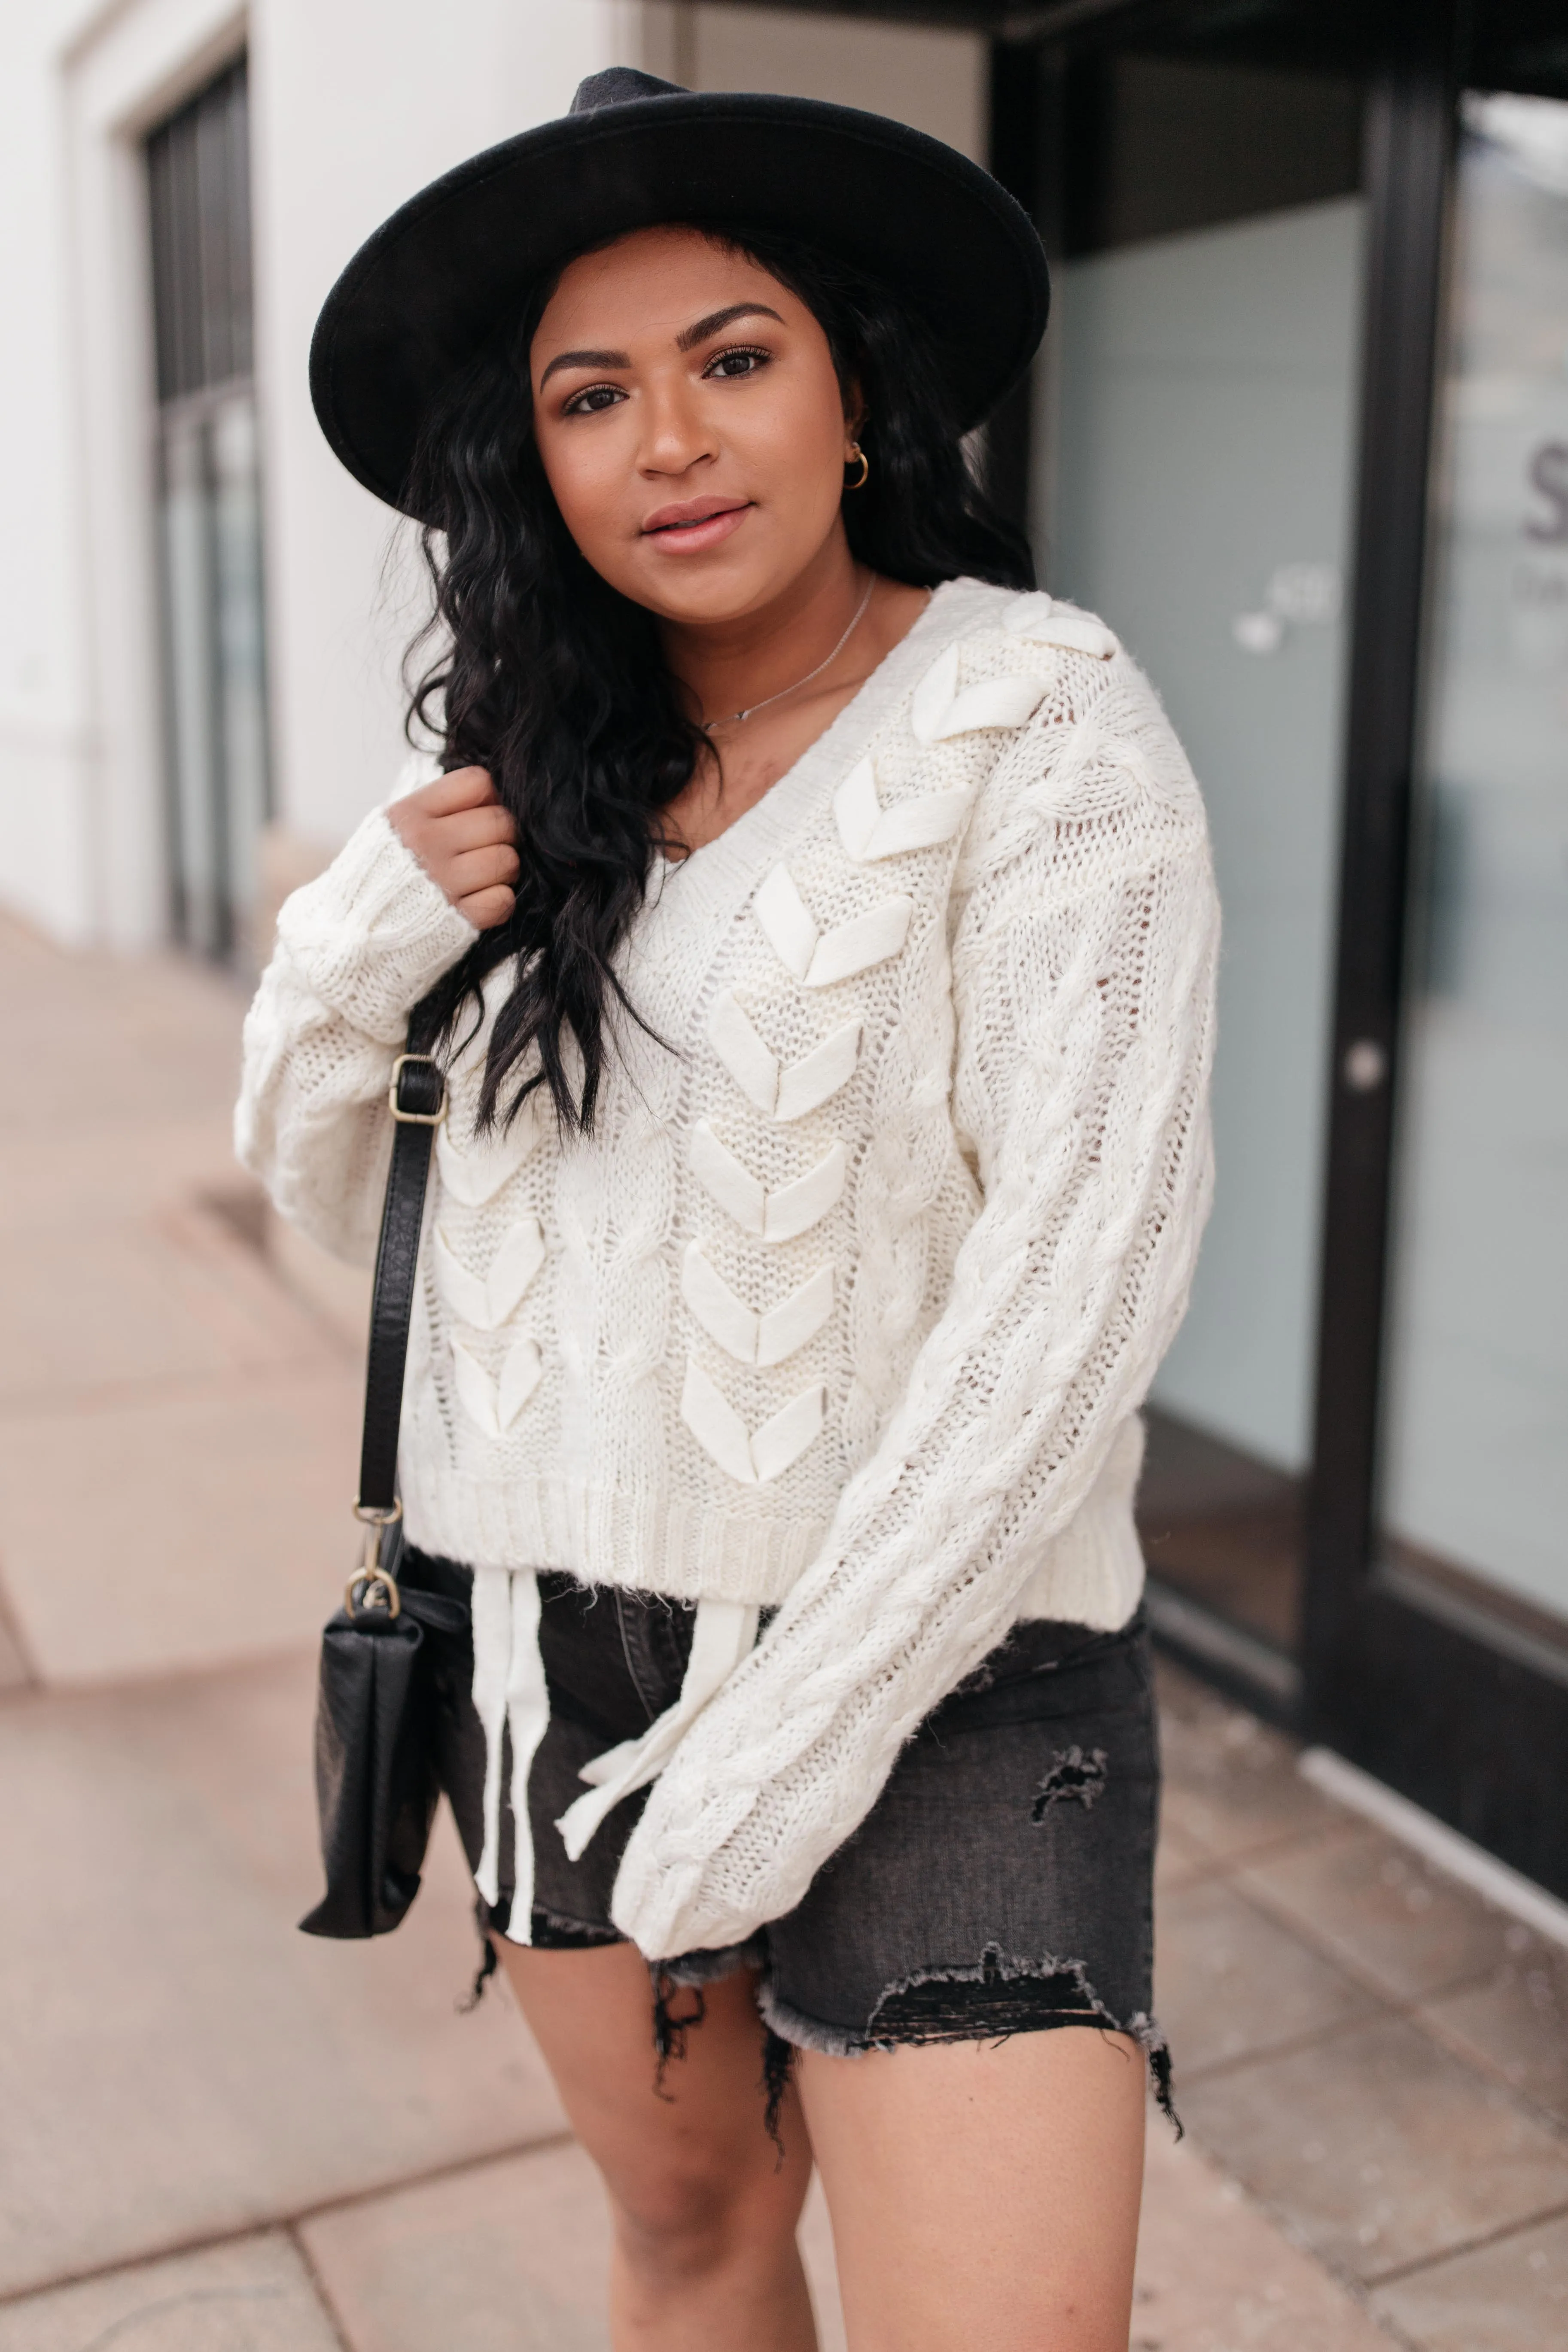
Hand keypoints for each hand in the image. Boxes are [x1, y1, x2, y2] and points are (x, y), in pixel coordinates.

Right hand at [387, 766, 518, 929]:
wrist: (352, 931)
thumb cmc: (382, 874)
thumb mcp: (394, 828)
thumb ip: (436, 808)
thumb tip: (491, 797)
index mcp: (410, 815)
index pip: (476, 783)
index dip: (487, 798)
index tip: (477, 815)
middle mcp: (426, 844)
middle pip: (499, 821)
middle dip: (501, 835)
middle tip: (485, 849)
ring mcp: (443, 883)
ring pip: (507, 860)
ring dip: (502, 869)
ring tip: (481, 877)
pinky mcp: (457, 920)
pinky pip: (503, 900)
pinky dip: (499, 902)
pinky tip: (478, 901)